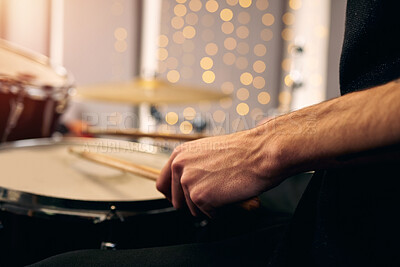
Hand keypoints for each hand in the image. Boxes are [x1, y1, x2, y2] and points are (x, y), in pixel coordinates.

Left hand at [156, 127, 282, 217]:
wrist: (260, 152)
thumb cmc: (242, 151)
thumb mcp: (208, 151)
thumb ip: (192, 166)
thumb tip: (185, 185)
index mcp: (179, 154)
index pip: (163, 183)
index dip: (174, 195)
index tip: (184, 199)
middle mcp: (179, 166)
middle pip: (176, 201)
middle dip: (194, 204)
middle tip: (215, 194)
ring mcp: (188, 181)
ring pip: (193, 210)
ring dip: (210, 206)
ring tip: (226, 189)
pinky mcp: (199, 196)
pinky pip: (208, 215)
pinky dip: (221, 210)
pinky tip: (231, 194)